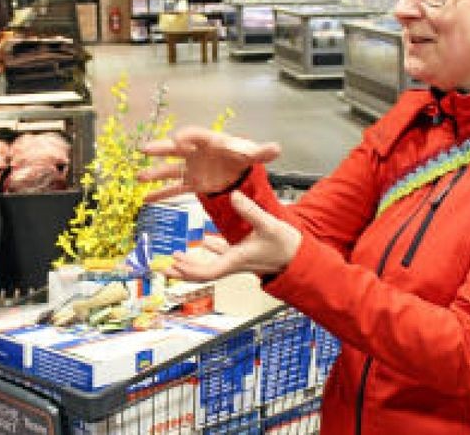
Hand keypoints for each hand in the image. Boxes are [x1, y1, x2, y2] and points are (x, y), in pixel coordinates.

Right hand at [139, 126, 280, 201]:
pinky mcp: (191, 182)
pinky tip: (146, 198)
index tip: (178, 140)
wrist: (237, 171)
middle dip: (161, 148)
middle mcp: (195, 152)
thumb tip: (276, 148)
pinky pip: (173, 188)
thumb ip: (261, 152)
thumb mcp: (251, 155)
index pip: (195, 135)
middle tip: (145, 149)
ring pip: (170, 170)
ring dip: (155, 174)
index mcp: (209, 141)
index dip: (187, 137)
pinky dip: (161, 193)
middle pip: (175, 148)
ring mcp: (190, 168)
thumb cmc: (240, 157)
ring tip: (139, 178)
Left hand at [164, 192, 300, 280]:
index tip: (174, 264)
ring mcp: (239, 259)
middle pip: (204, 272)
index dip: (190, 270)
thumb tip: (234, 196)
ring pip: (212, 264)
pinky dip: (212, 249)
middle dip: (184, 270)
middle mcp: (235, 262)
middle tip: (165, 266)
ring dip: (194, 261)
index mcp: (237, 260)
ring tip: (177, 257)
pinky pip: (224, 254)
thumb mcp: (269, 225)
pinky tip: (206, 241)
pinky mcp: (245, 253)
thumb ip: (250, 211)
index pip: (208, 272)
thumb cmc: (288, 247)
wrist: (304, 258)